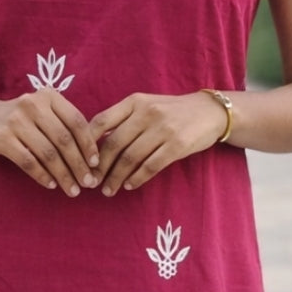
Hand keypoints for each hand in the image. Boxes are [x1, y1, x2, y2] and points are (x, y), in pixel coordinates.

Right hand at [0, 88, 100, 195]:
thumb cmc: (22, 119)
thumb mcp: (43, 113)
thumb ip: (65, 126)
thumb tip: (93, 157)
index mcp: (49, 96)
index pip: (76, 122)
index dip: (89, 145)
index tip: (96, 164)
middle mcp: (33, 104)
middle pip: (64, 139)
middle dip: (78, 165)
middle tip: (88, 183)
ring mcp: (15, 120)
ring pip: (47, 153)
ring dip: (63, 175)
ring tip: (72, 189)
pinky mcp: (1, 137)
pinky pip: (28, 161)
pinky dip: (42, 175)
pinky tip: (51, 185)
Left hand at [88, 92, 228, 193]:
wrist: (209, 112)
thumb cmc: (171, 112)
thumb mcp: (145, 106)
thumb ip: (123, 120)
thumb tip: (94, 145)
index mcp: (134, 102)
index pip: (101, 121)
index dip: (88, 144)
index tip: (82, 162)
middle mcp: (147, 112)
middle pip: (114, 144)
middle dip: (100, 167)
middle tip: (92, 183)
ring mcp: (163, 128)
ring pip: (130, 158)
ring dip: (116, 177)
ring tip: (108, 190)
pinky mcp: (177, 145)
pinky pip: (150, 166)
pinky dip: (137, 178)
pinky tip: (129, 185)